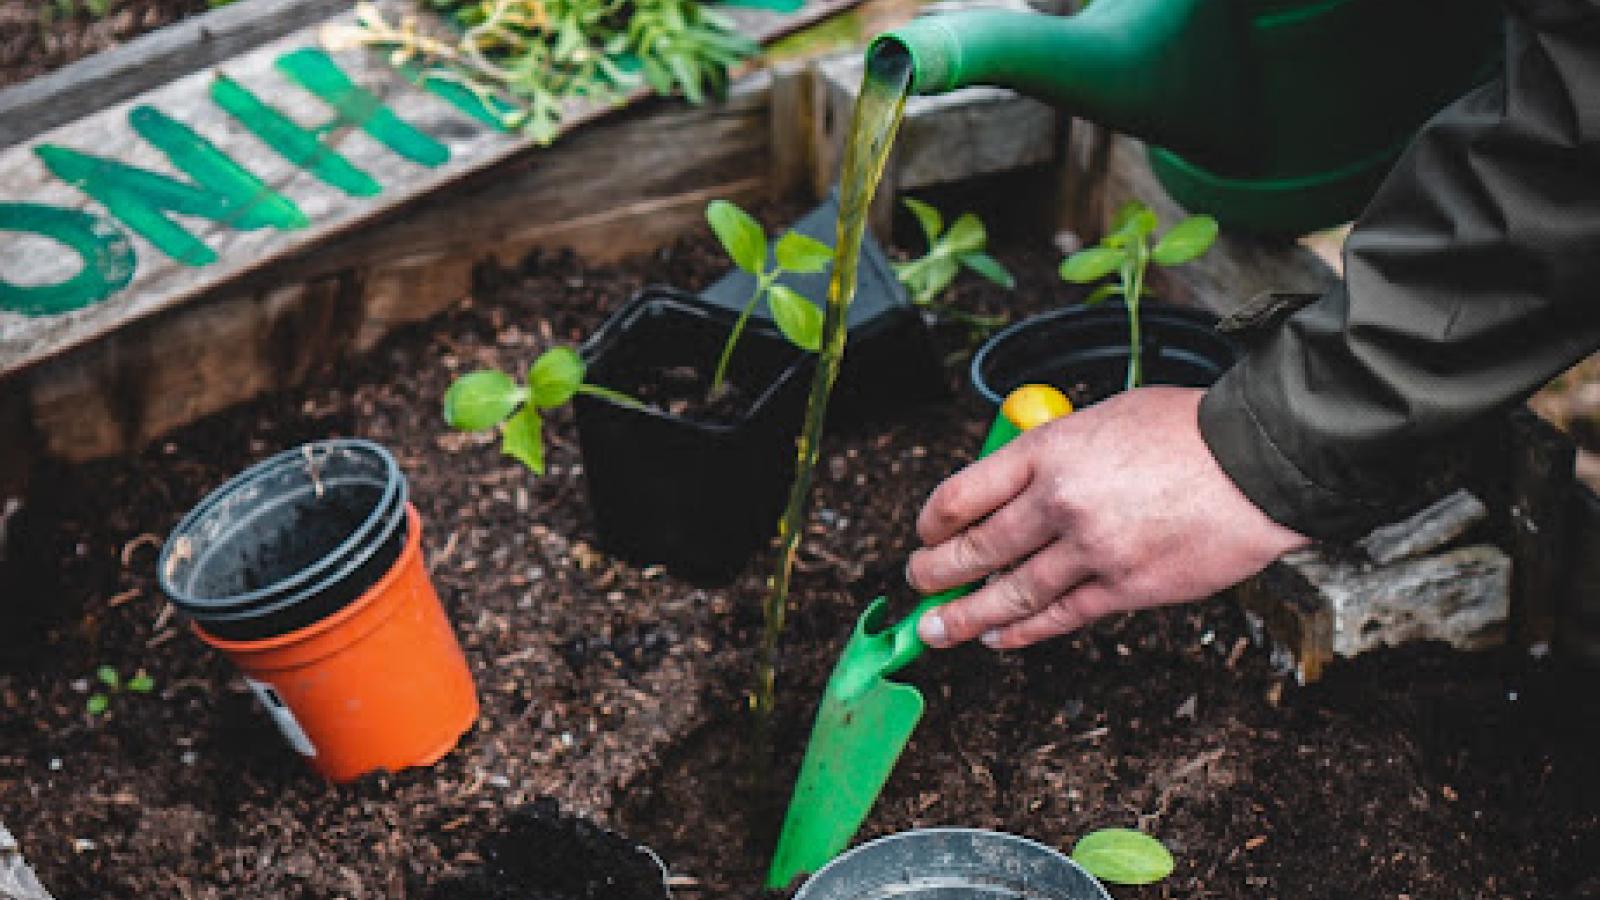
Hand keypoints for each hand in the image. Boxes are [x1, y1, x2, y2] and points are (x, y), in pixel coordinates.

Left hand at [909, 386, 1307, 649]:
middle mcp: (1060, 501)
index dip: (932, 521)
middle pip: (976, 548)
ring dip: (964, 617)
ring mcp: (1092, 550)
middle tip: (916, 584)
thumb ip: (1054, 452)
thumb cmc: (1187, 431)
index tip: (924, 533)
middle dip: (935, 573)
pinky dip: (1022, 631)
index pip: (962, 493)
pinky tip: (998, 637)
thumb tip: (1015, 486)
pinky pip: (1059, 617)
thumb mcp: (1102, 417)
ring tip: (936, 629)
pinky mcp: (1126, 588)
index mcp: (1049, 450)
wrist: (1260, 462)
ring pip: (1010, 593)